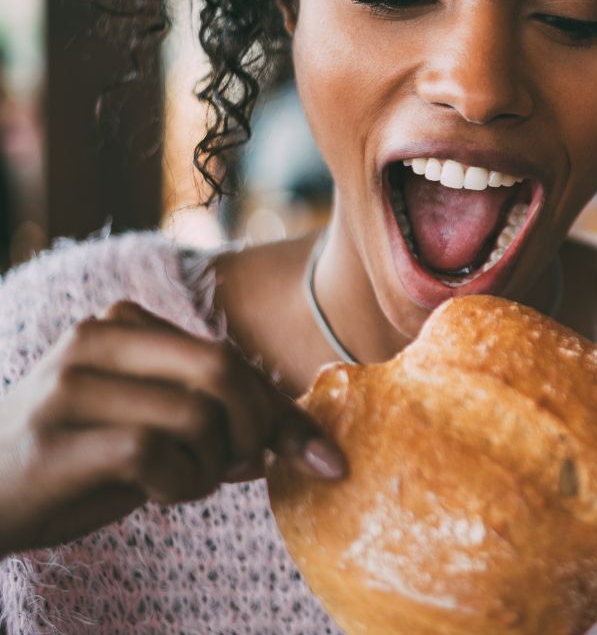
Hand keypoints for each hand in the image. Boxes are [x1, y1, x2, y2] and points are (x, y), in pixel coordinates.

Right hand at [0, 301, 344, 556]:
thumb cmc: (81, 458)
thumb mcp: (159, 426)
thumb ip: (225, 419)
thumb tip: (311, 447)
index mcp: (126, 322)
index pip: (233, 358)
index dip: (283, 411)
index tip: (323, 458)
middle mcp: (96, 338)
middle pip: (225, 370)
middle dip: (255, 431)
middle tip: (238, 467)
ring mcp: (70, 385)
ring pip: (198, 416)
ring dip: (211, 467)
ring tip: (182, 480)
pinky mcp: (55, 439)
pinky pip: (156, 454)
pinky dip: (179, 485)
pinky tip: (156, 492)